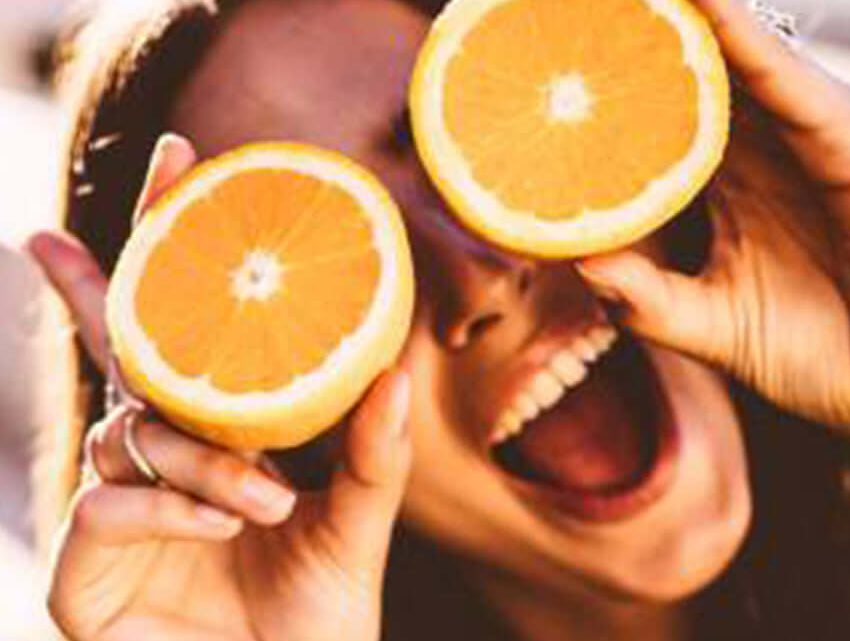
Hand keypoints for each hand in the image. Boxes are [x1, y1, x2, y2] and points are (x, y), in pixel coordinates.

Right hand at [31, 135, 411, 640]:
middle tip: (48, 232)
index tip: (181, 160)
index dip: (176, 250)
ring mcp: (117, 512)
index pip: (192, 332)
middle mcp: (159, 461)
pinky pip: (109, 505)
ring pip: (136, 435)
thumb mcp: (356, 523)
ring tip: (268, 496)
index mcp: (220, 436)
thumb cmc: (317, 618)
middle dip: (94, 287)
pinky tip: (222, 527)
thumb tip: (397, 367)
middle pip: (118, 354)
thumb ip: (372, 452)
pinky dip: (170, 508)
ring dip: (205, 458)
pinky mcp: (86, 570)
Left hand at [575, 0, 849, 497]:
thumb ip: (646, 299)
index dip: (610, 86)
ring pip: (744, 60)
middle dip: (640, 34)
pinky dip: (754, 46)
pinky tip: (708, 8)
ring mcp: (813, 139)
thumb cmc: (819, 352)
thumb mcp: (712, 326)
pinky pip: (798, 87)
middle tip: (579, 6)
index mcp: (730, 183)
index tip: (546, 58)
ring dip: (692, 20)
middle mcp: (768, 148)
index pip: (660, 117)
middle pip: (695, 74)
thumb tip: (578, 263)